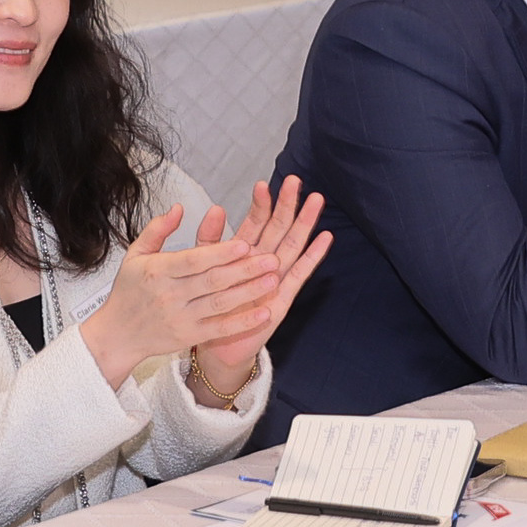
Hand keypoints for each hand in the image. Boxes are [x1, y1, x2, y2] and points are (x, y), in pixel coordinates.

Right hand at [79, 206, 290, 387]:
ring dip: (249, 292)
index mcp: (158, 271)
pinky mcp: (190, 336)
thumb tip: (179, 208)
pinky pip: (220, 329)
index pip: (193, 261)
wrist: (118, 334)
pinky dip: (242, 322)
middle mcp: (170, 295)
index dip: (220, 253)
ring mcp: (181, 318)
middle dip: (245, 270)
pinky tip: (263, 313)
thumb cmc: (129, 292)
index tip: (244, 244)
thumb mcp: (135, 254)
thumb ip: (158, 229)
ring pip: (221, 304)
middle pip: (213, 281)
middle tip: (271, 258)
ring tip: (273, 280)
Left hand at [180, 180, 335, 399]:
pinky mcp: (284, 298)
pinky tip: (324, 238)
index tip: (262, 184)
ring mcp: (275, 278)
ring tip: (316, 200)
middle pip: (278, 228)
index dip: (260, 204)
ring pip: (292, 245)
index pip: (255, 222)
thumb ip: (209, 239)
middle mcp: (262, 262)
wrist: (216, 345)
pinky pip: (300, 274)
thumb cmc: (209, 305)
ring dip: (305, 223)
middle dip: (287, 205)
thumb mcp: (202, 267)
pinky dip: (313, 256)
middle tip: (295, 181)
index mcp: (243, 253)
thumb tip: (215, 208)